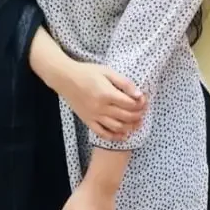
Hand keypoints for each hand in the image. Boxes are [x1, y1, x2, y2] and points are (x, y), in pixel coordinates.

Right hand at [28, 28, 146, 141]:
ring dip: (130, 127)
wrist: (65, 78)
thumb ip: (124, 83)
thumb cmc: (87, 72)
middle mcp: (101, 107)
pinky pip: (102, 133)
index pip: (130, 104)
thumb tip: (139, 95)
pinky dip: (114, 137)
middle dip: (138, 116)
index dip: (140, 104)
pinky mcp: (88, 121)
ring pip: (116, 127)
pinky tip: (123, 136)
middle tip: (143, 112)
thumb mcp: (108, 72)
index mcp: (107, 94)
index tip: (144, 101)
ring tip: (137, 124)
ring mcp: (94, 116)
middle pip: (126, 116)